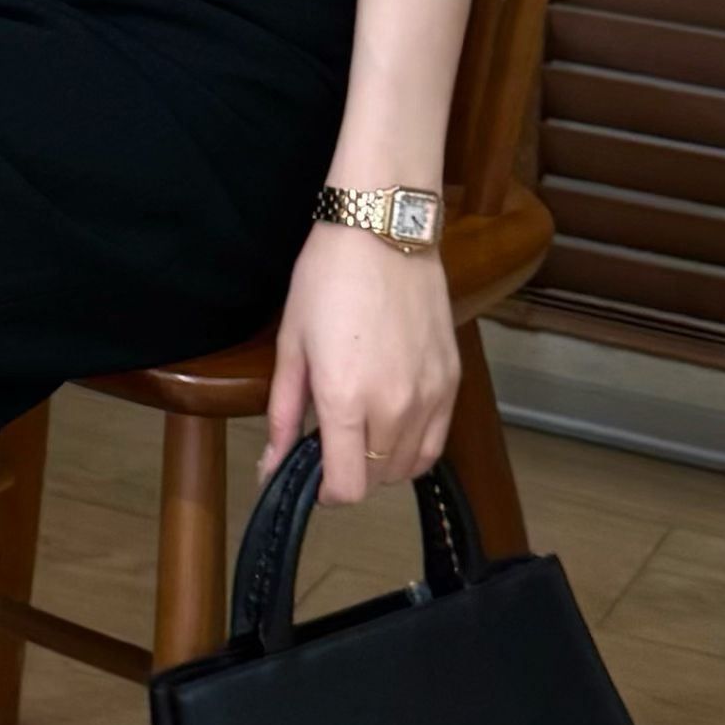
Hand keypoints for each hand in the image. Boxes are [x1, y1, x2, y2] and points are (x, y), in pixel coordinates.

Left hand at [257, 222, 460, 507]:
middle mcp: (395, 406)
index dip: (326, 493)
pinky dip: (414, 444)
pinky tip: (393, 418)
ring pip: (409, 466)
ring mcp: (430, 395)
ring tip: (362, 426)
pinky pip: (437, 440)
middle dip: (350, 471)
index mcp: (346, 399)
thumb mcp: (291, 345)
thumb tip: (272, 466)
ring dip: (382, 461)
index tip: (313, 475)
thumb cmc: (327, 279)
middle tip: (332, 438)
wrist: (382, 231)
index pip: (347, 487)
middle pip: (377, 479)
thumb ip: (283, 414)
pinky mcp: (452, 381)